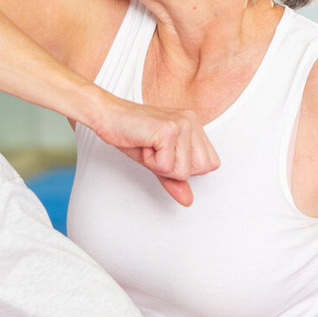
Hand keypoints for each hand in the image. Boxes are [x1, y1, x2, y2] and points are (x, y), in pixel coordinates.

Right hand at [89, 95, 219, 206]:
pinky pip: (166, 166)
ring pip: (184, 171)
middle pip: (202, 169)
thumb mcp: (157, 161)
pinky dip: (151, 162)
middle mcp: (192, 122)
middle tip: (155, 151)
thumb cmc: (130, 134)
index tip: (164, 152)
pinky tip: (143, 144)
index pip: (210, 163)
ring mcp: (182, 124)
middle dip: (175, 169)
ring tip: (148, 146)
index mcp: (194, 125)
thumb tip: (188, 200)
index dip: (185, 167)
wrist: (107, 116)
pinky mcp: (169, 130)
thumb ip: (174, 179)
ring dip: (160, 166)